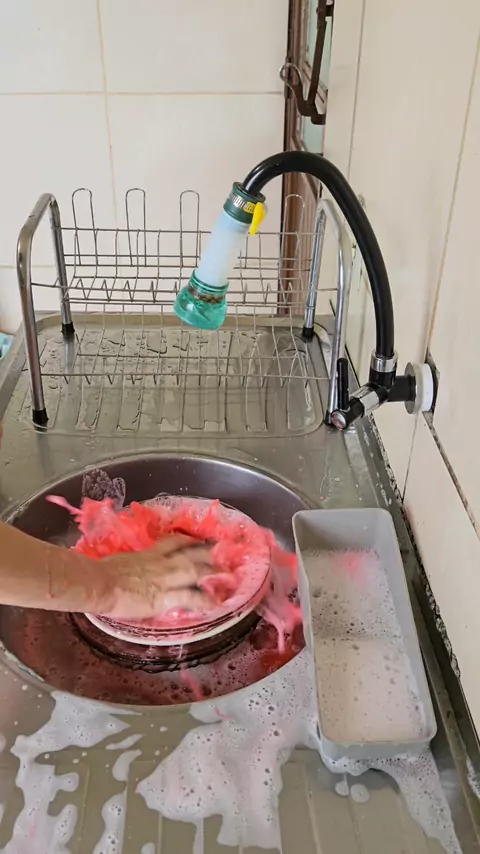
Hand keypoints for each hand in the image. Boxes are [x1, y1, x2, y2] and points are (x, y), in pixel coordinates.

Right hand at [99, 534, 214, 620]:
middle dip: (207, 552)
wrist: (100, 583)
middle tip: (221, 550)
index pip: (172, 543)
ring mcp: (166, 578)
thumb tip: (127, 569)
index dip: (187, 541)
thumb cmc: (101, 572)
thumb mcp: (119, 562)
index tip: (195, 541)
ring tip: (228, 574)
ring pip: (195, 571)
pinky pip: (190, 597)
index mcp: (148, 554)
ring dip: (213, 571)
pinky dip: (204, 600)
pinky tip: (215, 604)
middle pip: (190, 553)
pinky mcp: (166, 596)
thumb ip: (129, 565)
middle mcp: (161, 563)